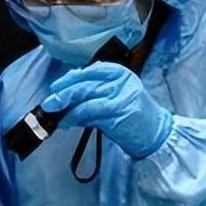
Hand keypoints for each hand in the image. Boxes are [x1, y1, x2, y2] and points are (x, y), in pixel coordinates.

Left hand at [41, 62, 171, 158]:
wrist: (156, 135)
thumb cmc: (134, 116)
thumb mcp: (117, 96)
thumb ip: (96, 90)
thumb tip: (68, 92)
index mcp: (121, 73)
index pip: (92, 71)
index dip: (71, 78)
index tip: (57, 86)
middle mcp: (121, 82)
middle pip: (86, 83)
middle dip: (64, 93)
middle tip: (49, 102)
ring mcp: (120, 96)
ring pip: (86, 98)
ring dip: (67, 108)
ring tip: (56, 116)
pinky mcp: (118, 113)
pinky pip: (90, 113)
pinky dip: (75, 117)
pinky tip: (67, 121)